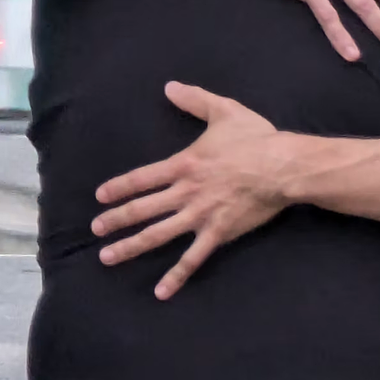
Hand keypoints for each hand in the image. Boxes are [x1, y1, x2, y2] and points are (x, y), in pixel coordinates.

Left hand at [92, 82, 291, 299]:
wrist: (283, 166)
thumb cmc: (256, 138)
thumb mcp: (224, 110)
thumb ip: (195, 99)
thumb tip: (169, 87)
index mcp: (184, 164)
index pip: (142, 178)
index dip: (118, 188)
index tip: (100, 197)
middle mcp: (185, 192)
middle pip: (142, 208)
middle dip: (115, 220)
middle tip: (95, 230)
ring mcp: (200, 215)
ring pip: (158, 234)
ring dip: (130, 247)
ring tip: (107, 257)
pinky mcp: (218, 233)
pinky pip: (192, 258)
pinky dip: (176, 276)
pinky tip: (160, 292)